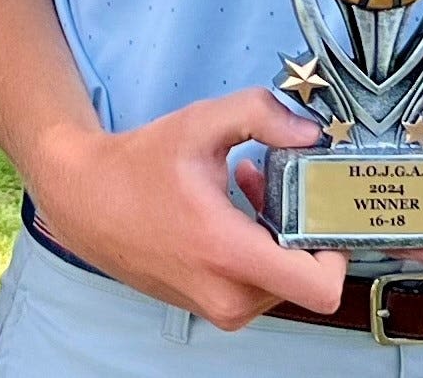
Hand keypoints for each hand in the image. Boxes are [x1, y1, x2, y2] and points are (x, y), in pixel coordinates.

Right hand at [23, 89, 345, 333]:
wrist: (85, 202)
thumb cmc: (137, 167)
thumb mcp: (200, 124)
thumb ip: (261, 115)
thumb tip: (310, 133)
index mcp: (227, 254)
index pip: (319, 287)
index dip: (337, 248)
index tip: (324, 208)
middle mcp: (227, 294)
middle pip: (307, 277)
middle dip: (304, 228)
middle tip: (282, 184)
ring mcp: (220, 307)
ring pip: (285, 279)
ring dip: (281, 233)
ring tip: (250, 186)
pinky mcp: (214, 307)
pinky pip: (261, 284)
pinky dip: (262, 246)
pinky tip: (238, 205)